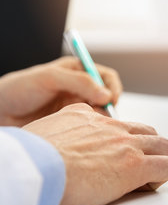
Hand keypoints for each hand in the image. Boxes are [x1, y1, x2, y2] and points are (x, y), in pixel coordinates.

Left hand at [0, 56, 121, 126]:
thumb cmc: (18, 90)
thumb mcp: (49, 78)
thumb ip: (80, 82)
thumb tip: (107, 95)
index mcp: (77, 71)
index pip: (107, 77)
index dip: (113, 88)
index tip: (110, 101)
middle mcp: (80, 89)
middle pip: (109, 97)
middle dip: (108, 108)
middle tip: (99, 117)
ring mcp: (76, 107)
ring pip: (101, 114)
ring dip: (99, 120)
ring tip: (86, 126)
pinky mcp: (72, 124)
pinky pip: (90, 128)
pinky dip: (90, 131)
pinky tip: (79, 133)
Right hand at [23, 103, 167, 204]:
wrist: (35, 170)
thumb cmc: (32, 160)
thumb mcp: (45, 132)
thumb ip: (62, 132)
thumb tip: (60, 144)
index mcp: (88, 117)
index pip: (119, 124)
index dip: (121, 143)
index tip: (113, 158)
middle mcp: (111, 127)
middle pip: (147, 132)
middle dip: (147, 149)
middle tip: (135, 169)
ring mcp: (127, 144)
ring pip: (163, 145)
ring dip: (157, 161)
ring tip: (142, 180)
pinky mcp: (136, 165)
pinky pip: (166, 166)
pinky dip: (160, 178)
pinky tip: (143, 188)